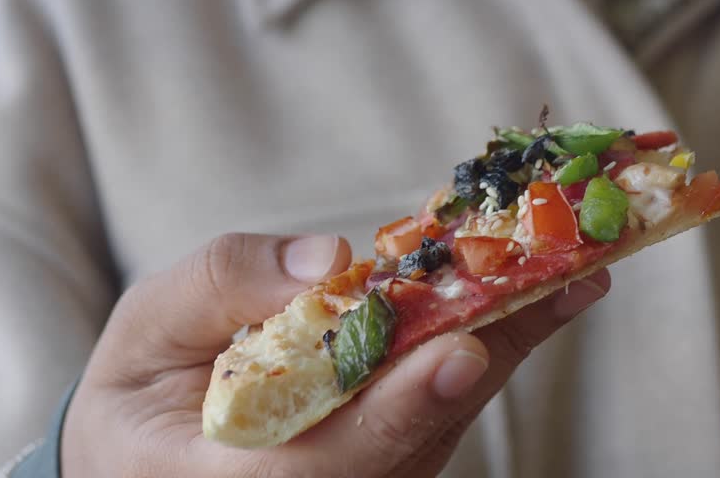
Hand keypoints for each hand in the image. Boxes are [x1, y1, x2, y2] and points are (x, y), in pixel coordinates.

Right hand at [61, 232, 609, 476]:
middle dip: (491, 352)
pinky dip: (497, 341)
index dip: (394, 410)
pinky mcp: (396, 462)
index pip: (319, 465)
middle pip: (414, 440)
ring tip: (575, 265)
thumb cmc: (144, 391)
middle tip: (566, 276)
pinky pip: (452, 406)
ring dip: (514, 340)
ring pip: (449, 423)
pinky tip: (542, 286)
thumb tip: (327, 262)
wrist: (153, 456)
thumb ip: (219, 287)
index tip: (459, 352)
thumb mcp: (145, 327)